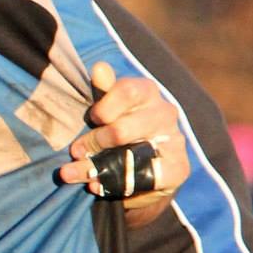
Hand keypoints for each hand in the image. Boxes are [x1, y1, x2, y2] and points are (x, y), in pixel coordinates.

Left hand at [57, 61, 188, 225]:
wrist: (139, 167)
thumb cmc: (116, 127)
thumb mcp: (106, 108)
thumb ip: (102, 91)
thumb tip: (99, 68)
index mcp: (146, 92)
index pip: (128, 90)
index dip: (104, 107)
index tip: (92, 119)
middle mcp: (164, 112)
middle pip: (122, 129)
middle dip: (93, 143)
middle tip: (75, 151)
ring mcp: (174, 140)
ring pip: (130, 155)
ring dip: (96, 167)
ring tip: (73, 173)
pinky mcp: (178, 168)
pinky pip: (145, 178)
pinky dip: (116, 183)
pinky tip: (98, 185)